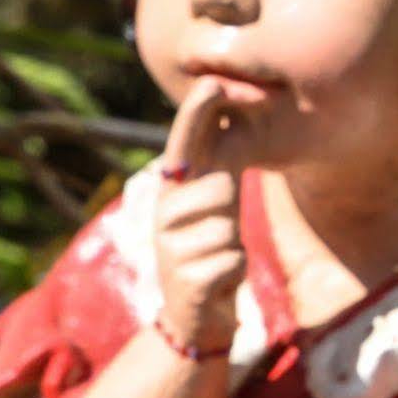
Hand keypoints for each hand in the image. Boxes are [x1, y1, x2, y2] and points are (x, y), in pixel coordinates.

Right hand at [153, 78, 250, 355]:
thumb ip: (220, 164)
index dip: (198, 113)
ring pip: (229, 229)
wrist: (196, 315)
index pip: (185, 144)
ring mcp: (170, 247)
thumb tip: (229, 110)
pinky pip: (233, 261)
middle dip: (232, 212)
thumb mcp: (216, 204)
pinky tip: (217, 281)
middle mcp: (163, 212)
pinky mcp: (184, 280)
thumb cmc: (211, 249)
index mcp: (174, 189)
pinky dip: (234, 272)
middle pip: (223, 189)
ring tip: (215, 258)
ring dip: (234, 247)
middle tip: (217, 235)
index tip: (214, 83)